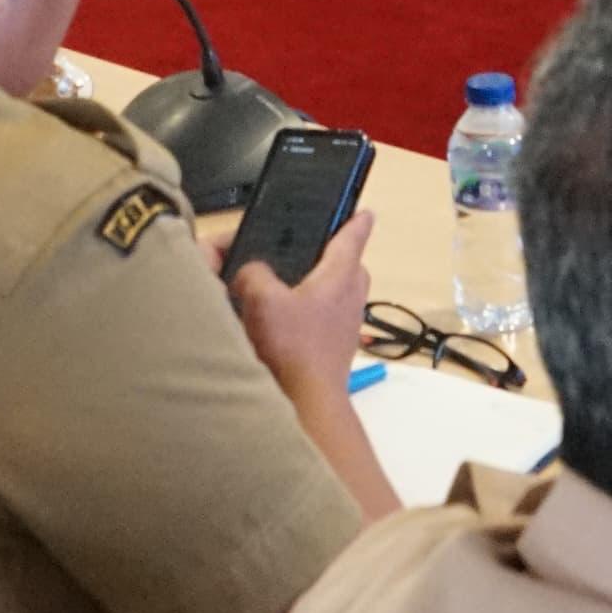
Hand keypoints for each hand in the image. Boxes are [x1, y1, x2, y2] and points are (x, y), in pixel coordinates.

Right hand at [228, 206, 376, 404]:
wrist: (308, 401)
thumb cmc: (294, 349)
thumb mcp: (262, 299)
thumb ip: (252, 273)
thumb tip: (249, 271)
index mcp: (340, 274)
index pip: (353, 234)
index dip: (354, 219)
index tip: (363, 211)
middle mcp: (351, 296)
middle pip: (346, 264)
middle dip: (327, 256)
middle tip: (303, 252)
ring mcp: (347, 323)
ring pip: (336, 292)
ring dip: (316, 286)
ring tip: (283, 287)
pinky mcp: (336, 346)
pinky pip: (327, 317)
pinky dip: (311, 312)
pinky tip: (283, 322)